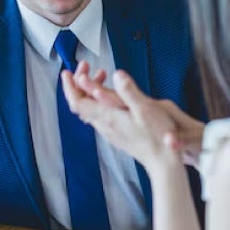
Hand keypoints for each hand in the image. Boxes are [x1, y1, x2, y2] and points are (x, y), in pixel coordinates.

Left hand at [70, 62, 205, 167]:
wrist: (162, 162)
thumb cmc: (157, 137)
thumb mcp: (145, 109)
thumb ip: (129, 91)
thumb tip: (116, 74)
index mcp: (108, 117)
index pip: (77, 102)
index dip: (69, 86)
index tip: (67, 72)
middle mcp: (104, 125)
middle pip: (81, 104)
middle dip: (79, 83)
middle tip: (86, 67)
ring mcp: (110, 131)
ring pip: (90, 109)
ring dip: (90, 90)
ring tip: (102, 75)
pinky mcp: (117, 134)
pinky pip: (99, 115)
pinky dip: (99, 100)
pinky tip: (111, 94)